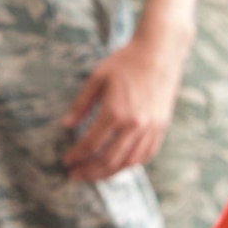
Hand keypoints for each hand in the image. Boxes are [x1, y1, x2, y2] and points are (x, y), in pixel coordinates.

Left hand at [61, 25, 190, 181]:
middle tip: (75, 175)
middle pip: (108, 160)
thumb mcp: (97, 78)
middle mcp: (134, 124)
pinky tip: (118, 165)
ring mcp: (151, 128)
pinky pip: (145, 155)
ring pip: (128, 162)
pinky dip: (130, 164)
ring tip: (94, 175)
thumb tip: (66, 125)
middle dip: (89, 171)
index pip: (91, 144)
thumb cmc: (126, 61)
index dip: (76, 156)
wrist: (160, 51)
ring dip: (108, 173)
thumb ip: (81, 104)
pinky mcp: (161, 127)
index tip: (66, 162)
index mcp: (115, 111)